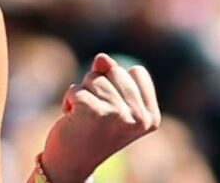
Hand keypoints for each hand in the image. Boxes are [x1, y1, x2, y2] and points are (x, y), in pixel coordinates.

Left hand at [39, 53, 160, 182]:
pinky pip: (76, 89)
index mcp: (150, 116)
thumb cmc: (90, 130)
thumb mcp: (107, 101)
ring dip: (82, 93)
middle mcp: (139, 117)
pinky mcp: (95, 112)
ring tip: (84, 116)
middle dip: (97, 85)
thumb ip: (109, 76)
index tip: (112, 108)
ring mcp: (119, 114)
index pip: (136, 72)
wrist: (72, 163)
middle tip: (95, 112)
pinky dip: (69, 100)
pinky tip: (73, 119)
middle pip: (114, 70)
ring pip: (93, 77)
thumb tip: (102, 57)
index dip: (117, 82)